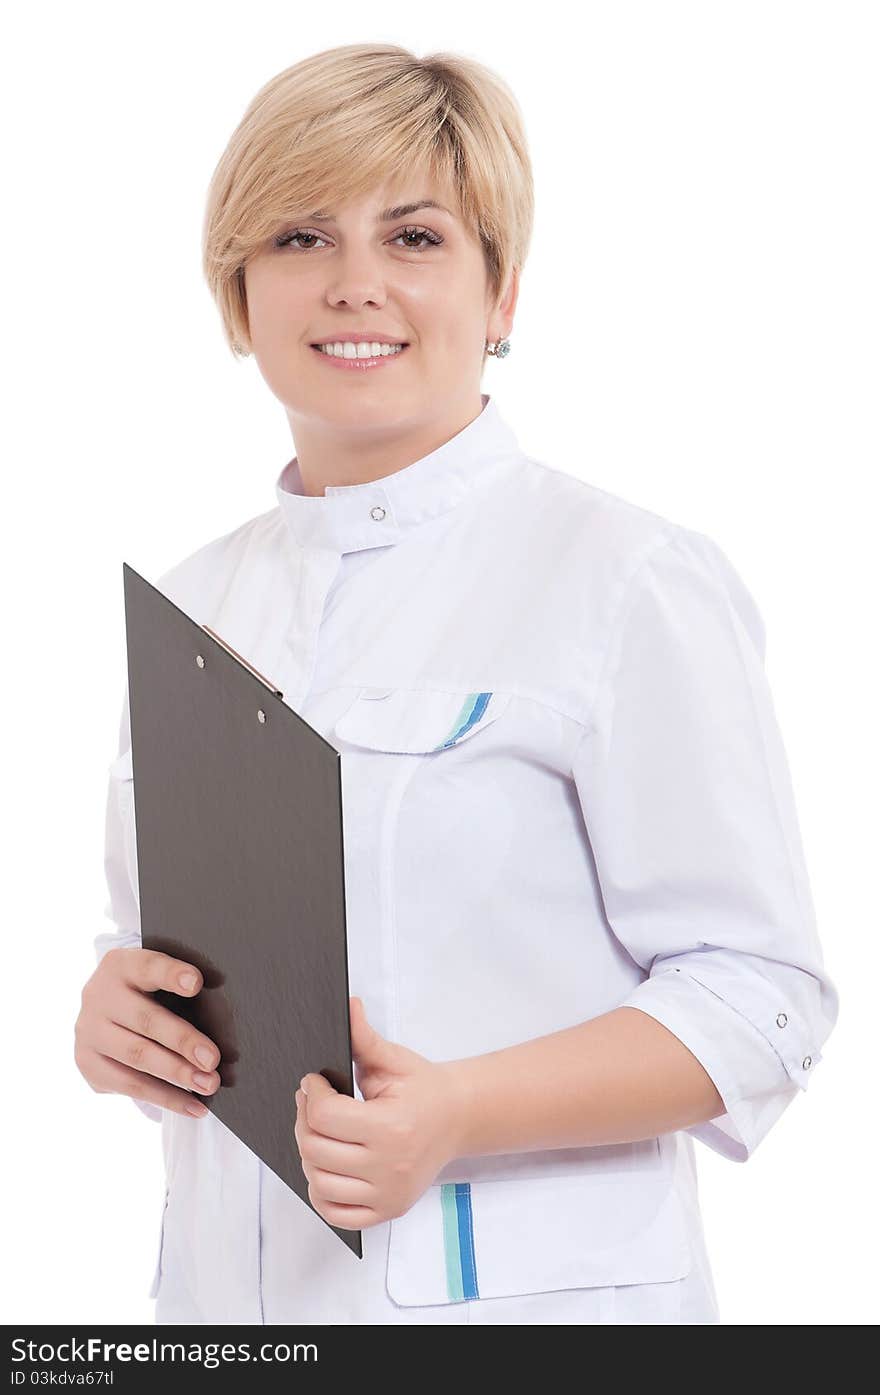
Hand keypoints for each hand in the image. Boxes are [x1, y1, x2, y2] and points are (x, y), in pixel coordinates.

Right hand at [74, 947, 221, 1116]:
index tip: (197, 983)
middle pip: (145, 1019)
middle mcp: (98, 995)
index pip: (148, 967)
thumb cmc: (150, 993)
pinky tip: (193, 1106)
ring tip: (208, 1086)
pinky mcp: (87, 1063)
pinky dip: (165, 1098)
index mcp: (120, 965)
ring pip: (137, 1056)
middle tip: (213, 1060)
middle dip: (182, 1041)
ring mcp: (88, 1031)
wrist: (106, 1012)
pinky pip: (129, 1086)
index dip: (171, 975)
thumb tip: (227, 1019)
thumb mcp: (158, 980)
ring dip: (177, 1074)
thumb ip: (182, 989)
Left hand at [294, 997, 465, 1229]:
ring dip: (309, 1156)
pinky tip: (326, 1167)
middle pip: (316, 1150)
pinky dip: (321, 1193)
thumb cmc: (426, 1089)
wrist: (459, 1118)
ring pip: (319, 1183)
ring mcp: (388, 1194)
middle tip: (309, 1102)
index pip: (325, 1117)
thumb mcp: (396, 1060)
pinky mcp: (388, 1210)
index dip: (310, 1094)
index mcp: (392, 1127)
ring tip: (318, 1133)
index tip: (313, 1082)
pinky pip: (336, 1214)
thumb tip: (348, 1007)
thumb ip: (364, 1038)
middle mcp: (390, 1167)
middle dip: (303, 1120)